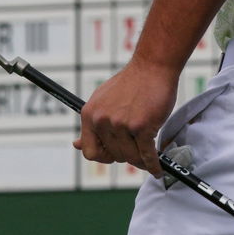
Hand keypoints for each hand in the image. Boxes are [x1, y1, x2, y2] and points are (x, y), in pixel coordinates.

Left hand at [73, 57, 178, 175]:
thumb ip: (92, 124)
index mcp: (90, 114)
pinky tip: (157, 168)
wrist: (152, 66)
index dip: (103, 157)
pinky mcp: (141, 126)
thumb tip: (76, 145)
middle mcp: (102, 120)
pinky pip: (147, 155)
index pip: (90, 151)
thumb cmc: (131, 83)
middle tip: (138, 149)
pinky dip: (153, 165)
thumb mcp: (102, 100)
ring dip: (141, 161)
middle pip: (114, 156)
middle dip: (128, 155)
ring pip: (131, 157)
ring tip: (149, 158)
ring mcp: (121, 124)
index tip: (114, 155)